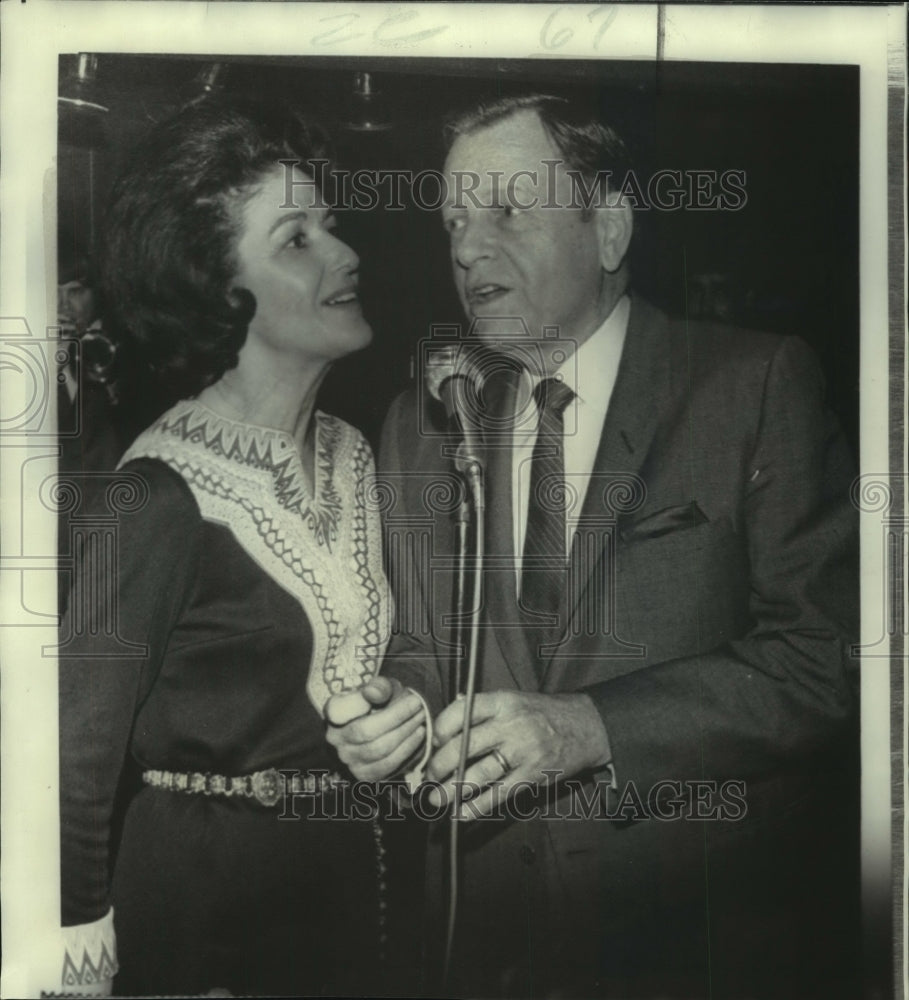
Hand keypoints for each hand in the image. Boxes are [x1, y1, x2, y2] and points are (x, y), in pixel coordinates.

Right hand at [324, 677, 426, 780]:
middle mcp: (334, 738)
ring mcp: (347, 759)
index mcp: (334, 711)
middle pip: (366, 731)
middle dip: (398, 717)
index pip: (341, 709)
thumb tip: (373, 693)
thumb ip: (378, 687)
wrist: (380, 723)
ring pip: (379, 749)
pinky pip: (388, 765)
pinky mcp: (363, 774)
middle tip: (419, 705)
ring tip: (421, 718)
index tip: (405, 697)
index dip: (360, 702)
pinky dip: (407, 749)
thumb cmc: (380, 702)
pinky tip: (418, 735)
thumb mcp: (381, 687)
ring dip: (406, 733)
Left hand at [426, 691, 609, 818]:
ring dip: (452, 790)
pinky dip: (477, 806)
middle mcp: (510, 725)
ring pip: (478, 774)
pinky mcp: (533, 775)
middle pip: (464, 746)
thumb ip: (481, 708)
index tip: (432, 743)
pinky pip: (499, 794)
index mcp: (502, 702)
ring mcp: (522, 751)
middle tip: (428, 778)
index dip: (440, 730)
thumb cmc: (541, 712)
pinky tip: (461, 813)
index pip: (460, 712)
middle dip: (439, 766)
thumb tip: (447, 717)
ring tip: (435, 800)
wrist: (585, 726)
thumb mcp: (512, 698)